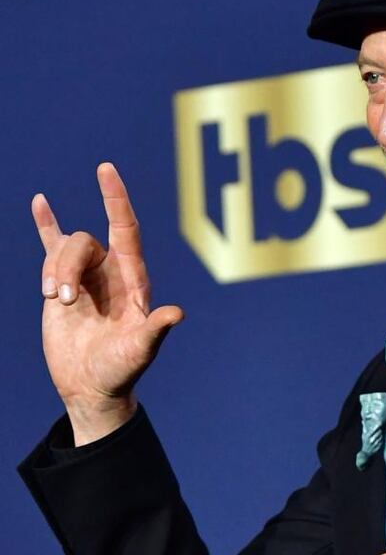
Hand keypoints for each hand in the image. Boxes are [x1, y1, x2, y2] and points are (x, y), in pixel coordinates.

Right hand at [32, 163, 182, 444]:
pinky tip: (39, 201)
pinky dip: (45, 225)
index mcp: (133, 279)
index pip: (126, 228)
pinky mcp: (62, 285)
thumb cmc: (123, 368)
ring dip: (53, 271)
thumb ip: (154, 330)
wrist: (94, 385)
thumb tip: (176, 314)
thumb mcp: (141, 350)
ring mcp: (86, 276)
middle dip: (66, 265)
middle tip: (63, 299)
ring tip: (55, 301)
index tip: (106, 169)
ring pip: (63, 249)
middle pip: (84, 243)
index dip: (116, 199)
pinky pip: (52, 247)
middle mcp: (111, 271)